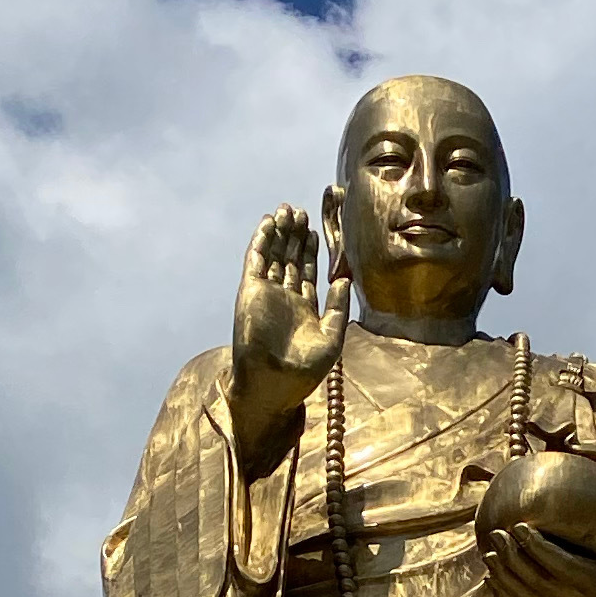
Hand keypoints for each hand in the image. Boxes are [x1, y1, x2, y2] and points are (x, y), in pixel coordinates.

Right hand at [229, 204, 347, 470]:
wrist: (274, 386)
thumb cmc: (303, 373)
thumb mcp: (332, 338)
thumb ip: (338, 307)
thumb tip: (344, 278)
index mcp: (303, 309)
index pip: (306, 271)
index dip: (309, 249)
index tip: (314, 229)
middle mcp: (284, 298)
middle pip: (289, 258)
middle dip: (294, 235)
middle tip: (301, 211)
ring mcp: (266, 294)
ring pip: (273, 255)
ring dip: (279, 233)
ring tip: (287, 210)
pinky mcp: (251, 293)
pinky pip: (255, 261)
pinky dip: (261, 241)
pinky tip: (268, 223)